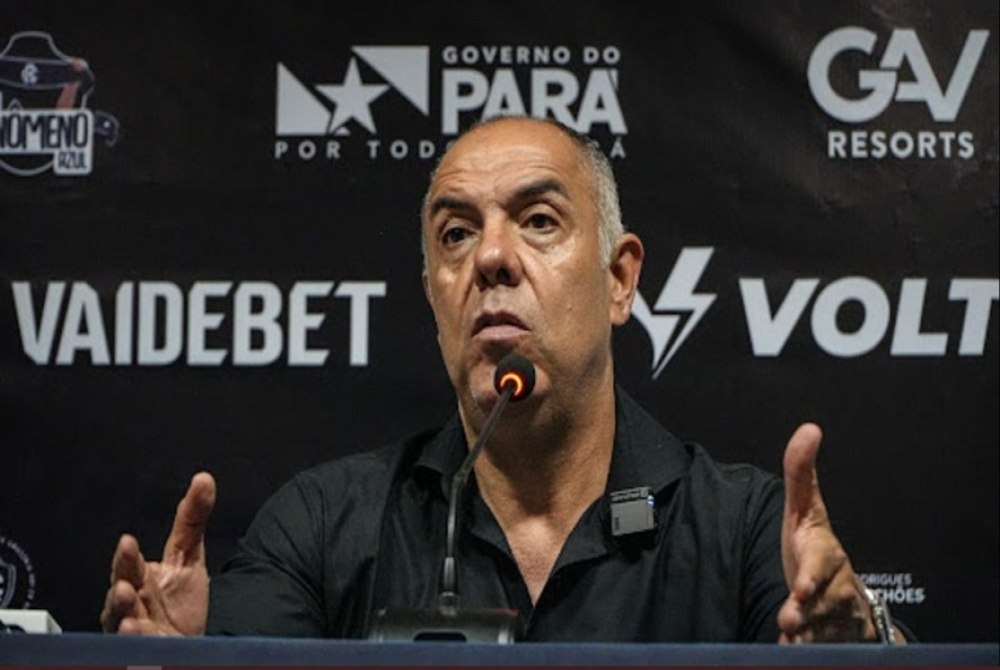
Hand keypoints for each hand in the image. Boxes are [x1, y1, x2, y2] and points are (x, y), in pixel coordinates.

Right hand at [100, 472, 215, 634]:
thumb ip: (192, 519)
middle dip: (120, 585)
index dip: (127, 556)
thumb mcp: (189, 556)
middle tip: (124, 581)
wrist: (183, 642)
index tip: (128, 542)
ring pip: (120, 622)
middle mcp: (129, 603)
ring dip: (122, 614)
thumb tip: (204, 479)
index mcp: (138, 577)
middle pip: (119, 592)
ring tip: (128, 610)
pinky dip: (134, 640)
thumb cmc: (179, 599)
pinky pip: (133, 648)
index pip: (130, 563)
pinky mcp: (142, 652)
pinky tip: (137, 632)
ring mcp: (133, 630)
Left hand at [777, 424, 877, 642]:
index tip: (800, 586)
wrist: (841, 593)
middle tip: (790, 617)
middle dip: (808, 610)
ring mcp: (832, 613)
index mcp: (825, 552)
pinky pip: (818, 645)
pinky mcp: (826, 636)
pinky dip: (802, 648)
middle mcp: (834, 584)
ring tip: (789, 636)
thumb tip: (809, 429)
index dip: (811, 575)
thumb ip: (801, 474)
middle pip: (824, 600)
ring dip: (805, 633)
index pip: (821, 562)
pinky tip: (787, 649)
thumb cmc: (815, 546)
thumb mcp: (806, 510)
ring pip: (821, 627)